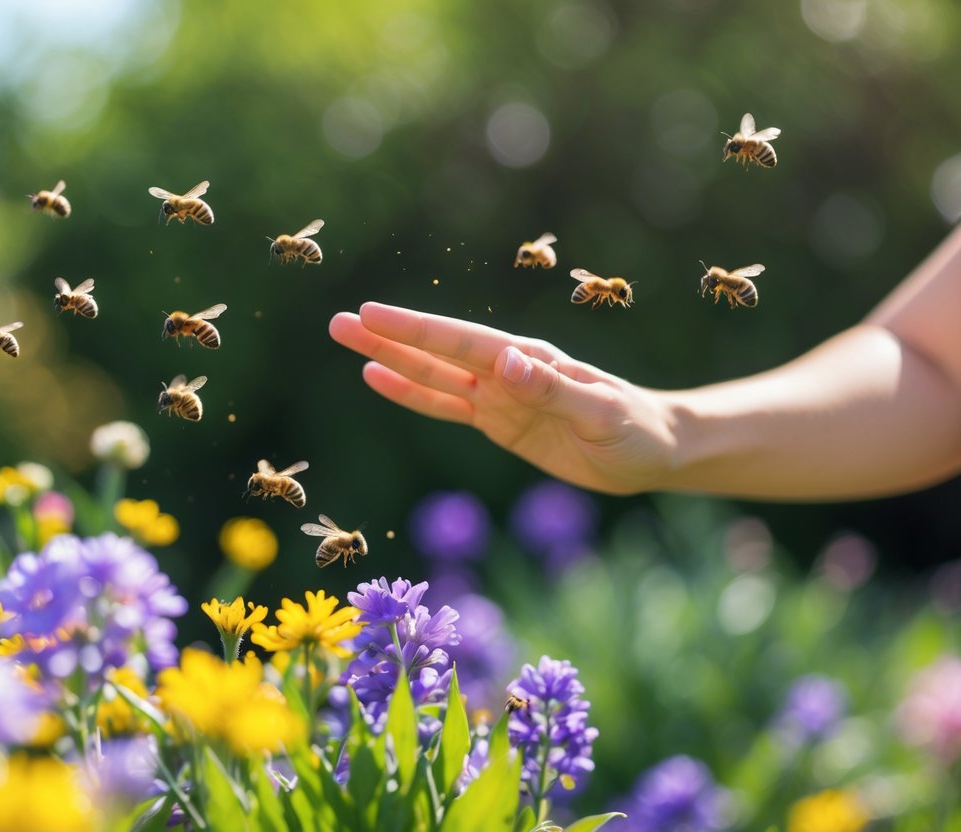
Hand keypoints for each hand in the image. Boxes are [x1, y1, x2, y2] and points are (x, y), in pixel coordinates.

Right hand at [329, 302, 680, 494]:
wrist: (652, 449)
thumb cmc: (635, 427)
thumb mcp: (600, 412)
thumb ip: (553, 389)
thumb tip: (507, 361)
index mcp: (528, 360)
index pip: (463, 343)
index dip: (417, 331)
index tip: (374, 315)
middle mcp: (505, 370)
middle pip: (436, 352)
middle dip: (389, 337)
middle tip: (339, 321)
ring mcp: (497, 395)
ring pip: (432, 375)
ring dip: (389, 359)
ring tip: (346, 341)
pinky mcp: (496, 421)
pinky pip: (444, 407)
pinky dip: (410, 394)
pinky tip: (378, 379)